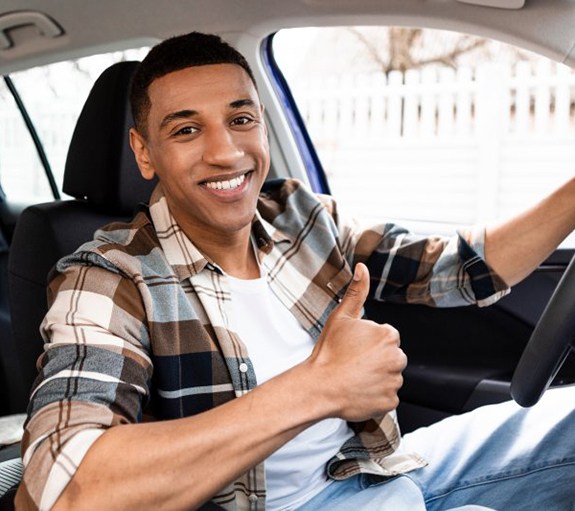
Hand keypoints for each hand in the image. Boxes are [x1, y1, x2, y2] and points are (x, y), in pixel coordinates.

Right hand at [307, 263, 406, 421]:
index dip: (369, 342)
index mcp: (388, 335)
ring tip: (354, 377)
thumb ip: (356, 292)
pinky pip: (386, 396)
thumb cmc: (329, 351)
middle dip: (376, 359)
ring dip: (377, 377)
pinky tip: (358, 390)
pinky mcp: (390, 402)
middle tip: (353, 363)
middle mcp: (397, 358)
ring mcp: (394, 381)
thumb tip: (362, 268)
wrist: (319, 386)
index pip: (387, 337)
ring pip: (389, 376)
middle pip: (391, 356)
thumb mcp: (341, 317)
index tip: (354, 348)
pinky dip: (375, 395)